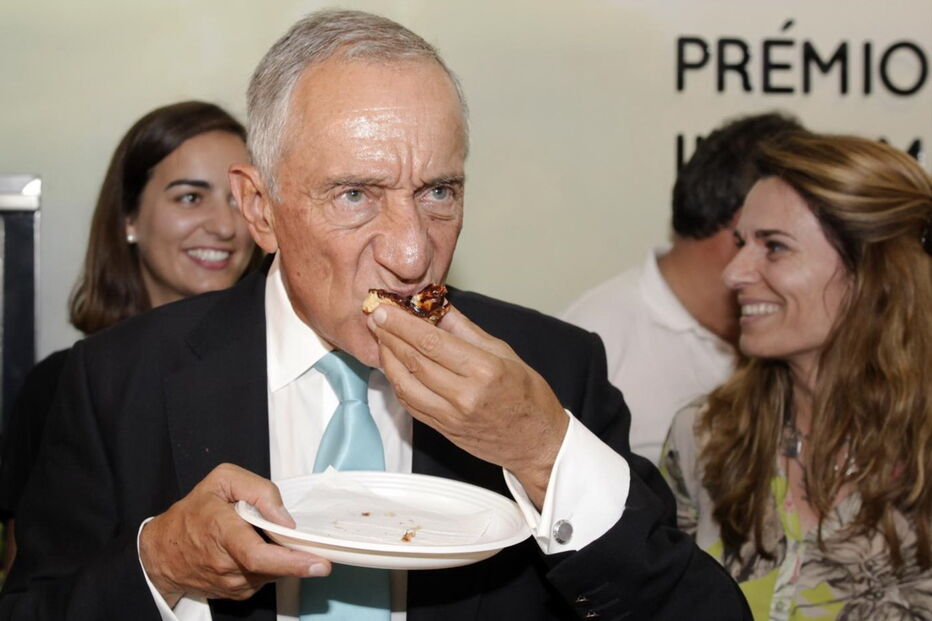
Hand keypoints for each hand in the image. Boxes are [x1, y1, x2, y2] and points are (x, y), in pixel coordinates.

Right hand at [139, 463, 330, 605]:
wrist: (162, 551)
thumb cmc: (195, 510)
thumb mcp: (223, 480)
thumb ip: (258, 490)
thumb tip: (285, 519)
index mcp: (221, 530)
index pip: (257, 554)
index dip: (291, 561)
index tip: (318, 563)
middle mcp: (225, 563)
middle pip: (272, 567)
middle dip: (299, 562)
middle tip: (321, 558)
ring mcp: (230, 583)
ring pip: (272, 574)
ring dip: (282, 560)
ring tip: (271, 539)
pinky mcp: (235, 594)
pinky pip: (264, 579)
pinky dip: (271, 566)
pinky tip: (261, 550)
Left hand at [367, 304, 567, 506]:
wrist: (536, 443)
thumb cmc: (528, 396)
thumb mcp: (504, 353)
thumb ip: (466, 330)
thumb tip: (438, 307)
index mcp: (484, 370)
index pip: (431, 342)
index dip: (403, 324)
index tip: (386, 310)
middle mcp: (464, 395)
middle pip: (414, 361)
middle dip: (390, 337)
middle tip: (376, 318)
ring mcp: (451, 416)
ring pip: (405, 384)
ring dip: (387, 359)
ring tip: (380, 339)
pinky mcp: (442, 429)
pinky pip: (410, 403)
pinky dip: (397, 382)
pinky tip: (393, 366)